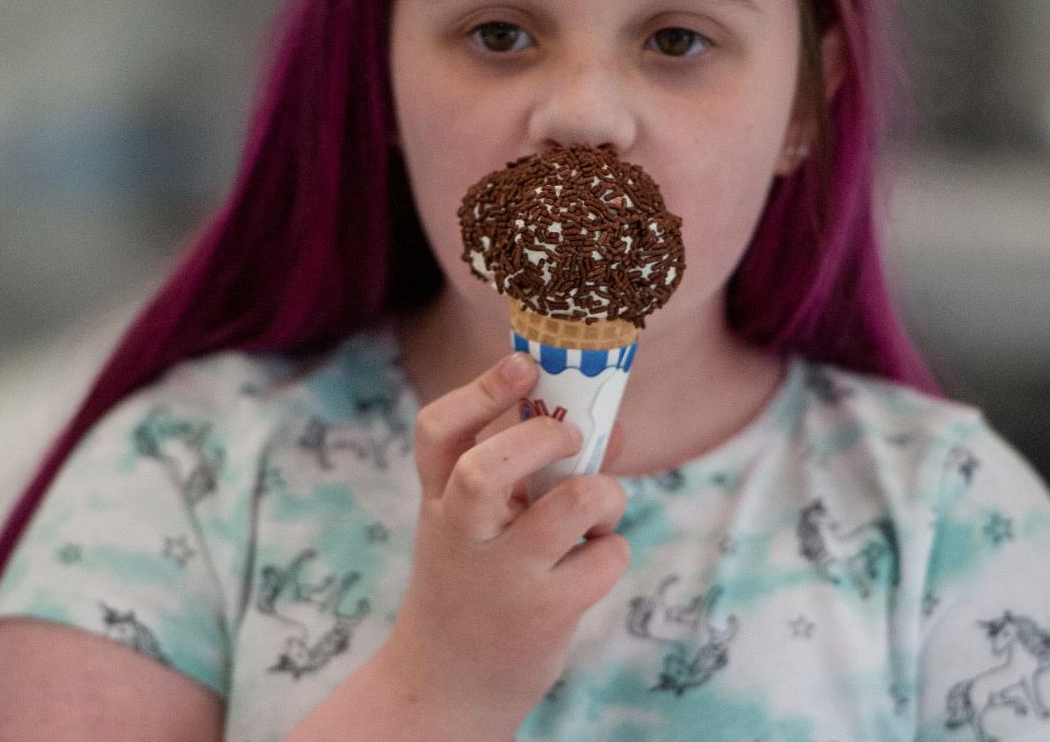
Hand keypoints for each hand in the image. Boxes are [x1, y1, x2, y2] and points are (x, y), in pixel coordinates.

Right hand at [379, 352, 630, 736]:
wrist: (448, 683)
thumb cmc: (475, 578)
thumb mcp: (478, 521)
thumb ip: (530, 472)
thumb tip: (612, 432)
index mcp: (438, 499)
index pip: (437, 431)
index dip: (481, 390)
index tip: (525, 365)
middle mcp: (462, 534)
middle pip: (486, 469)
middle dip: (544, 439)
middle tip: (570, 440)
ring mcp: (504, 578)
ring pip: (571, 505)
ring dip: (603, 492)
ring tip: (596, 507)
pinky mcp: (546, 614)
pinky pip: (605, 556)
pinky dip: (612, 548)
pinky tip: (592, 560)